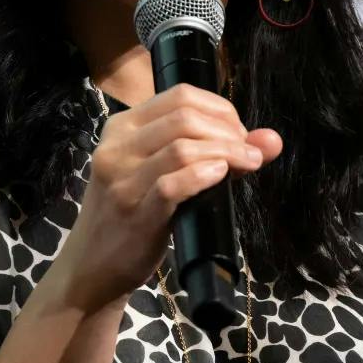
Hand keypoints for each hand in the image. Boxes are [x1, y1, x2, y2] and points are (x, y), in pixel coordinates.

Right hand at [56, 82, 281, 311]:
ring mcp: (121, 180)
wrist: (92, 267)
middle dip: (228, 131)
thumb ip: (210, 151)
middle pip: (185, 116)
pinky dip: (204, 176)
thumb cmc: (132, 215)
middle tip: (247, 154)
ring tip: (246, 166)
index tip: (240, 134)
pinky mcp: (134, 212)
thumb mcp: (159, 174)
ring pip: (182, 147)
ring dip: (226, 153)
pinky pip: (173, 184)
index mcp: (122, 127)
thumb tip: (270, 140)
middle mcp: (117, 147)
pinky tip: (220, 178)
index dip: (221, 109)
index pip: (180, 95)